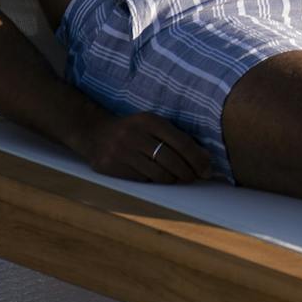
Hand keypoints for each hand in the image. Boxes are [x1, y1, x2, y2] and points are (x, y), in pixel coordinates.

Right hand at [77, 110, 208, 183]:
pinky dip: (153, 181)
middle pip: (171, 160)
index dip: (197, 158)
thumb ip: (176, 138)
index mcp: (149, 121)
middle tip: (194, 178)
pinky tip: (156, 177)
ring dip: (172, 179)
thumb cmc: (134, 130)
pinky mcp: (111, 166)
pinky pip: (142, 180)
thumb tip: (204, 158)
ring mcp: (121, 151)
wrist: (95, 133)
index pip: (181, 142)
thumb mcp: (152, 125)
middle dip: (187, 172)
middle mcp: (135, 134)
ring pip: (158, 174)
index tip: (207, 169)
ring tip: (177, 178)